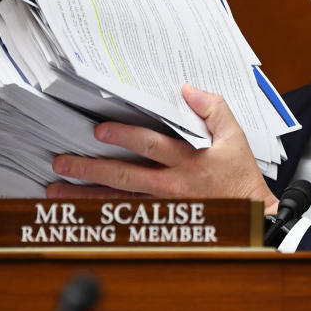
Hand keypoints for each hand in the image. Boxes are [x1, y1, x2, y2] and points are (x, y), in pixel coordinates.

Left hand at [47, 84, 277, 213]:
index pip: (150, 145)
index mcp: (189, 160)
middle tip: (62, 163)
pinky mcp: (163, 221)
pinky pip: (126, 217)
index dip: (123, 136)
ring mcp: (165, 207)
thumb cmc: (242, 177)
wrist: (253, 218)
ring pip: (119, 201)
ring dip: (86, 196)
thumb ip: (213, 108)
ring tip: (57, 190)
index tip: (99, 130)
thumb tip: (188, 89)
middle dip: (90, 169)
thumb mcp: (235, 136)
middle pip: (125, 176)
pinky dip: (100, 214)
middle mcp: (173, 185)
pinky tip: (79, 211)